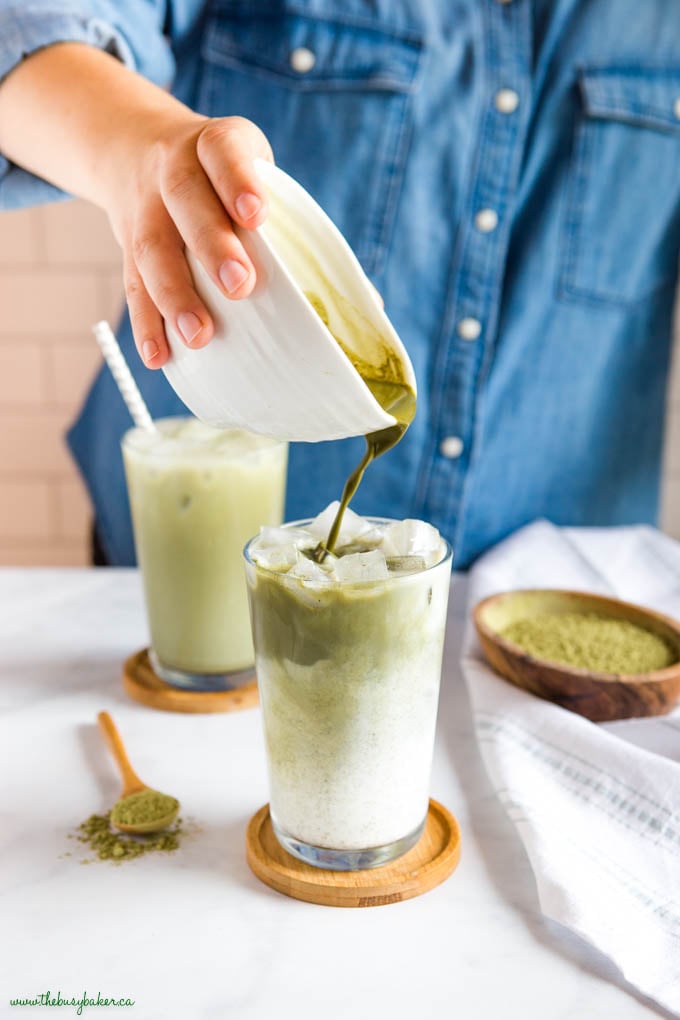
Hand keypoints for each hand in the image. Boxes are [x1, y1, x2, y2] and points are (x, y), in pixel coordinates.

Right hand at [103, 113, 273, 367]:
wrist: (135, 145)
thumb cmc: (223, 176)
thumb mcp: (252, 168)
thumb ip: (294, 221)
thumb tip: (366, 302)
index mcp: (212, 143)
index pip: (222, 150)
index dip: (237, 179)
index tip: (256, 214)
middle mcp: (171, 168)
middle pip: (185, 200)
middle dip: (212, 245)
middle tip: (239, 286)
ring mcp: (144, 208)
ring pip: (152, 248)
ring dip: (175, 295)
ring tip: (199, 335)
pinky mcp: (127, 246)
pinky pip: (132, 284)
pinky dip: (146, 323)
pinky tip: (158, 354)